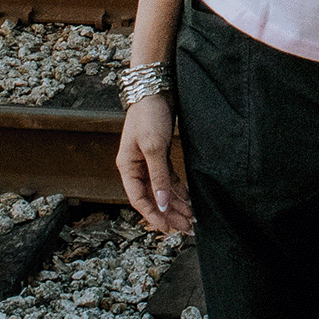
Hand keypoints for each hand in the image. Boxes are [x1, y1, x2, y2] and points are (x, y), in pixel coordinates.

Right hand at [117, 96, 193, 234]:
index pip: (140, 199)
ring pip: (163, 189)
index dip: (154, 216)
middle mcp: (136, 167)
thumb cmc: (150, 115)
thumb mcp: (154, 147)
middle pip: (153, 197)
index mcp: (128, 167)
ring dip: (176, 203)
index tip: (169, 230)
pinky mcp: (160, 153)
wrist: (156, 88)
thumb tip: (163, 204)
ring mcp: (148, 160)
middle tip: (187, 228)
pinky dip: (179, 189)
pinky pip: (169, 178)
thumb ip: (159, 177)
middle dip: (170, 213)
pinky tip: (189, 199)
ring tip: (191, 218)